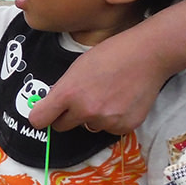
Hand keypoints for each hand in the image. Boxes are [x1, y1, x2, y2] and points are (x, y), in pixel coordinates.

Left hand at [27, 26, 165, 133]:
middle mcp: (85, 111)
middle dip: (66, 116)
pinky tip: (121, 101)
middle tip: (81, 100)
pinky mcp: (124, 126)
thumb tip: (51, 104)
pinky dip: (112, 119)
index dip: (40, 117)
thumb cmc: (110, 55)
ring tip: (107, 95)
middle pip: (62, 126)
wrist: (146, 55)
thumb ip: (63, 88)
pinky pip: (109, 129)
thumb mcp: (77, 67)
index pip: (39, 120)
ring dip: (92, 117)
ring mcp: (105, 120)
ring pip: (88, 127)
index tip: (45, 114)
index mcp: (68, 93)